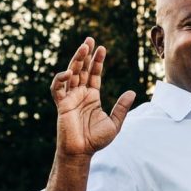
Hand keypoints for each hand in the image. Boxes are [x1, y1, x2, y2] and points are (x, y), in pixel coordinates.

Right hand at [51, 38, 135, 159]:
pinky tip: (70, 72)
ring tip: (83, 47)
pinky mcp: (61, 104)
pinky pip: (58, 88)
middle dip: (85, 54)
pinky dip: (61, 79)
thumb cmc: (96, 140)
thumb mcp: (114, 123)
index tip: (102, 48)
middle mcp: (80, 94)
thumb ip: (121, 107)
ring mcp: (70, 98)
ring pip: (71, 74)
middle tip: (90, 39)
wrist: (82, 152)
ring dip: (76, 60)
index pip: (94, 74)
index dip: (97, 61)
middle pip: (82, 69)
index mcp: (92, 97)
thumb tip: (132, 92)